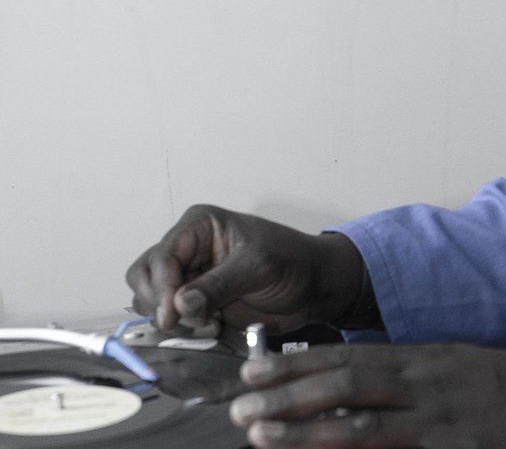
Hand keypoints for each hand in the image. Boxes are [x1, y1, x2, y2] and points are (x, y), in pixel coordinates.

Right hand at [125, 205, 362, 332]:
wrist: (313, 287)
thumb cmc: (292, 261)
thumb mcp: (258, 267)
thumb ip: (218, 285)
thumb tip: (179, 304)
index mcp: (200, 225)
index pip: (162, 256)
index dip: (161, 287)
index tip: (171, 315)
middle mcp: (189, 248)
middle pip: (145, 274)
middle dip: (158, 301)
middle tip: (183, 321)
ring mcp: (191, 276)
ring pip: (152, 297)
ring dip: (169, 317)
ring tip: (205, 323)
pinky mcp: (198, 301)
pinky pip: (171, 316)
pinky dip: (181, 327)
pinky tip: (209, 328)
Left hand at [229, 343, 505, 447]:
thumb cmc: (504, 384)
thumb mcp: (449, 365)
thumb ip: (402, 374)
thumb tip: (348, 382)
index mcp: (418, 357)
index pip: (344, 355)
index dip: (295, 362)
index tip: (255, 368)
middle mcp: (420, 382)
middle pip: (341, 384)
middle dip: (286, 394)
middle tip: (239, 406)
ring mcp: (435, 421)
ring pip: (358, 425)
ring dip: (304, 430)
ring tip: (260, 434)